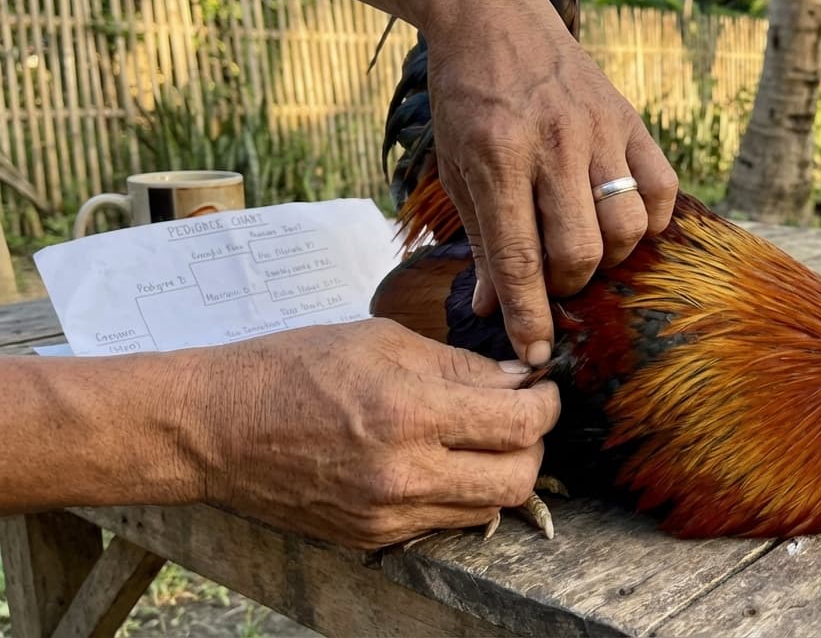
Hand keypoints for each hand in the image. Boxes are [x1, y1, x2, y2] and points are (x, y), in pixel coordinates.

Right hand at [187, 318, 560, 548]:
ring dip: (500, 473)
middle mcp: (403, 474)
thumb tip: (519, 377)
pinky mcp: (372, 537)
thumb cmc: (290, 369)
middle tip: (522, 415)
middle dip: (534, 444)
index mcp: (408, 413)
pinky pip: (444, 523)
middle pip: (517, 478)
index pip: (519, 424)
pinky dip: (459, 494)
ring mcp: (387, 514)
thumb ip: (459, 365)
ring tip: (481, 438)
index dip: (547, 404)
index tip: (544, 388)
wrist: (214, 428)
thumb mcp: (381, 341)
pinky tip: (441, 462)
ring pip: (487, 508)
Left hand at [423, 0, 677, 366]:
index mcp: (496, 160)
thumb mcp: (455, 169)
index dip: (529, 315)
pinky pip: (663, 186)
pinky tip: (626, 219)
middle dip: (570, 283)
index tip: (536, 353)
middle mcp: (551, 145)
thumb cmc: (467, 100)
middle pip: (580, 249)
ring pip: (627, 223)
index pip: (519, 258)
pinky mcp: (627, 117)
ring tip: (588, 246)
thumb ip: (481, 242)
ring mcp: (596, 129)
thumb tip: (493, 309)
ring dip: (610, 254)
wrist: (493, 17)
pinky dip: (653, 218)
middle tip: (556, 278)